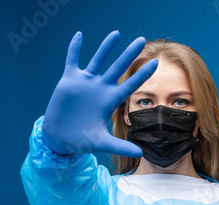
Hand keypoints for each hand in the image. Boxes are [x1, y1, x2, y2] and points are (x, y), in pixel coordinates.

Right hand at [42, 31, 157, 157]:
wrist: (60, 138)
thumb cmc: (82, 140)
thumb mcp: (101, 143)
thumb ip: (120, 147)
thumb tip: (140, 154)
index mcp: (110, 101)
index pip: (130, 84)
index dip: (143, 74)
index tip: (155, 63)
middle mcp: (100, 89)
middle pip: (118, 67)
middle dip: (129, 54)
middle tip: (141, 40)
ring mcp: (85, 83)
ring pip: (98, 60)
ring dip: (106, 47)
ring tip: (116, 33)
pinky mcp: (69, 80)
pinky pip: (72, 60)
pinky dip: (75, 48)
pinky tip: (80, 35)